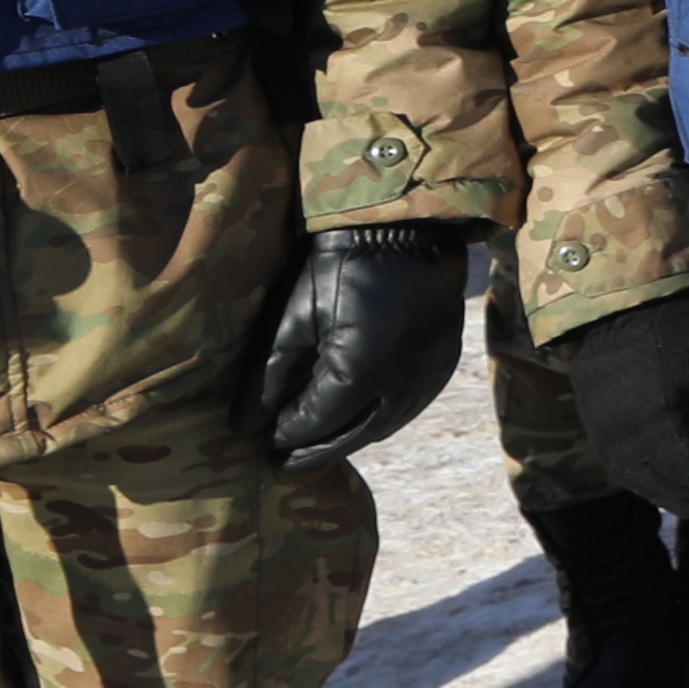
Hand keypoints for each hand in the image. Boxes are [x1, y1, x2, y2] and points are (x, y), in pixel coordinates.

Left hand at [243, 220, 472, 466]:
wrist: (409, 225)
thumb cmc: (343, 263)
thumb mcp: (295, 316)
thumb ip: (269, 375)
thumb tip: (245, 426)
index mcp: (360, 372)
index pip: (316, 422)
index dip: (285, 436)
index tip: (259, 443)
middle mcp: (401, 384)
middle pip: (353, 434)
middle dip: (315, 450)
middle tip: (282, 462)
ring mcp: (429, 374)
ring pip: (385, 425)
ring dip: (349, 436)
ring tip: (317, 442)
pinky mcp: (443, 361)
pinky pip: (410, 405)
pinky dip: (380, 418)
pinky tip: (359, 414)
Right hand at [546, 290, 688, 506]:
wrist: (629, 294)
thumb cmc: (686, 325)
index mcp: (659, 428)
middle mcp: (623, 441)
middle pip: (670, 485)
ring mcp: (600, 433)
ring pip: (639, 481)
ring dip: (672, 493)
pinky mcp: (589, 420)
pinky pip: (618, 464)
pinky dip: (644, 478)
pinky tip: (660, 478)